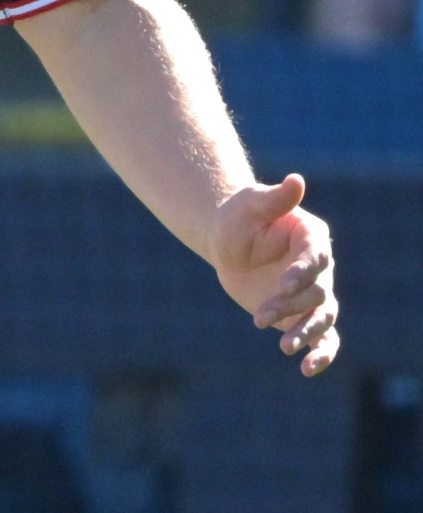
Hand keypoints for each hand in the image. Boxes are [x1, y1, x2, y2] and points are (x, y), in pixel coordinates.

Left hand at [209, 174, 339, 375]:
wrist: (227, 241)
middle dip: (290, 305)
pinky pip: (322, 338)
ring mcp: (312, 294)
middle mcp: (319, 269)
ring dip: (304, 333)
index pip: (316, 258)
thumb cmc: (238, 217)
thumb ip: (274, 197)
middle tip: (259, 315)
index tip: (283, 283)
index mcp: (312, 238)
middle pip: (316, 293)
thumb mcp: (250, 203)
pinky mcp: (301, 315)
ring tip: (285, 348)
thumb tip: (296, 179)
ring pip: (320, 319)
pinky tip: (308, 369)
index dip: (303, 272)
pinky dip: (320, 354)